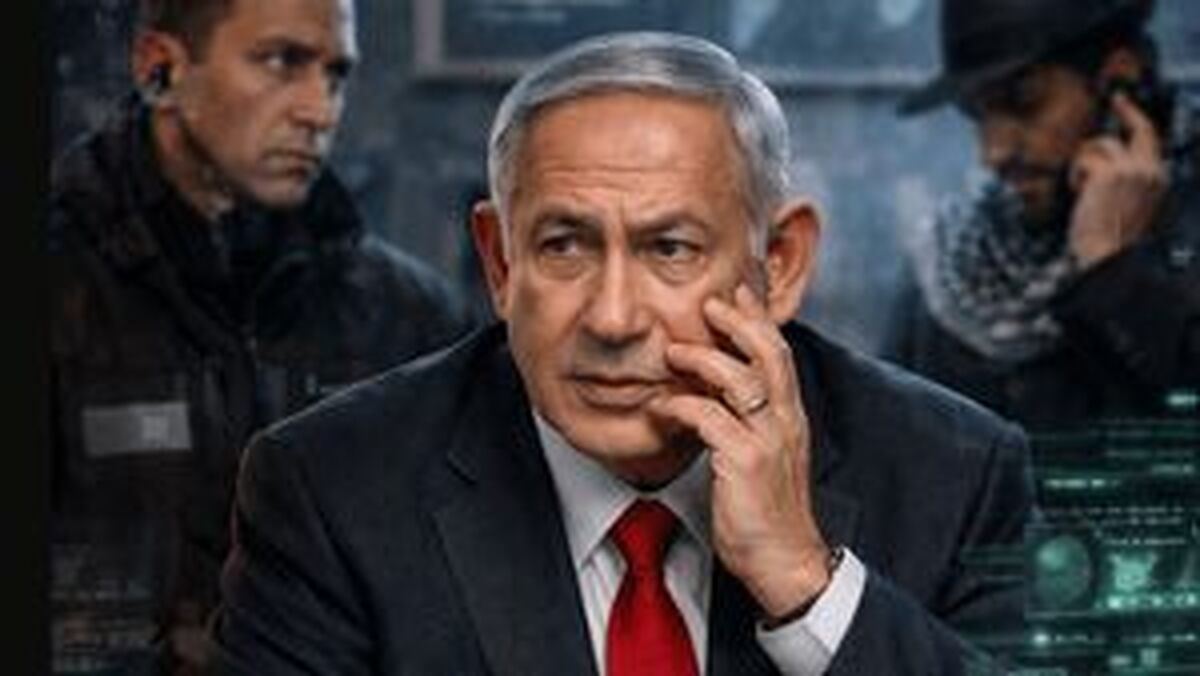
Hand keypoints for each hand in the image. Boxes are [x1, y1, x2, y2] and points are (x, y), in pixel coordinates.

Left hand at [648, 285, 830, 617]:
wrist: (784, 561)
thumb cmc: (766, 512)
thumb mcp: (763, 456)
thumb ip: (747, 422)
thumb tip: (714, 393)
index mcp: (790, 418)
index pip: (779, 355)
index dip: (759, 320)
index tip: (737, 292)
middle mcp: (785, 422)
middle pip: (769, 354)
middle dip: (740, 321)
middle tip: (711, 301)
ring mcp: (767, 441)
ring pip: (740, 379)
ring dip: (703, 359)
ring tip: (674, 352)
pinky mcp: (744, 462)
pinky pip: (708, 418)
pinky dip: (680, 406)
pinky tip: (659, 407)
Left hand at [1068, 91, 1166, 267]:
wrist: (1106, 256)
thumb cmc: (1111, 239)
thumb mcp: (1129, 206)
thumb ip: (1128, 180)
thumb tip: (1106, 160)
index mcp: (1158, 180)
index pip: (1151, 141)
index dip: (1137, 119)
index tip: (1124, 104)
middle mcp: (1149, 171)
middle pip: (1141, 128)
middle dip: (1129, 109)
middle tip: (1116, 98)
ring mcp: (1129, 170)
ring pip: (1101, 144)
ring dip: (1085, 162)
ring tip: (1082, 187)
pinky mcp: (1107, 173)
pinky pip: (1083, 159)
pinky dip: (1076, 174)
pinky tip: (1078, 192)